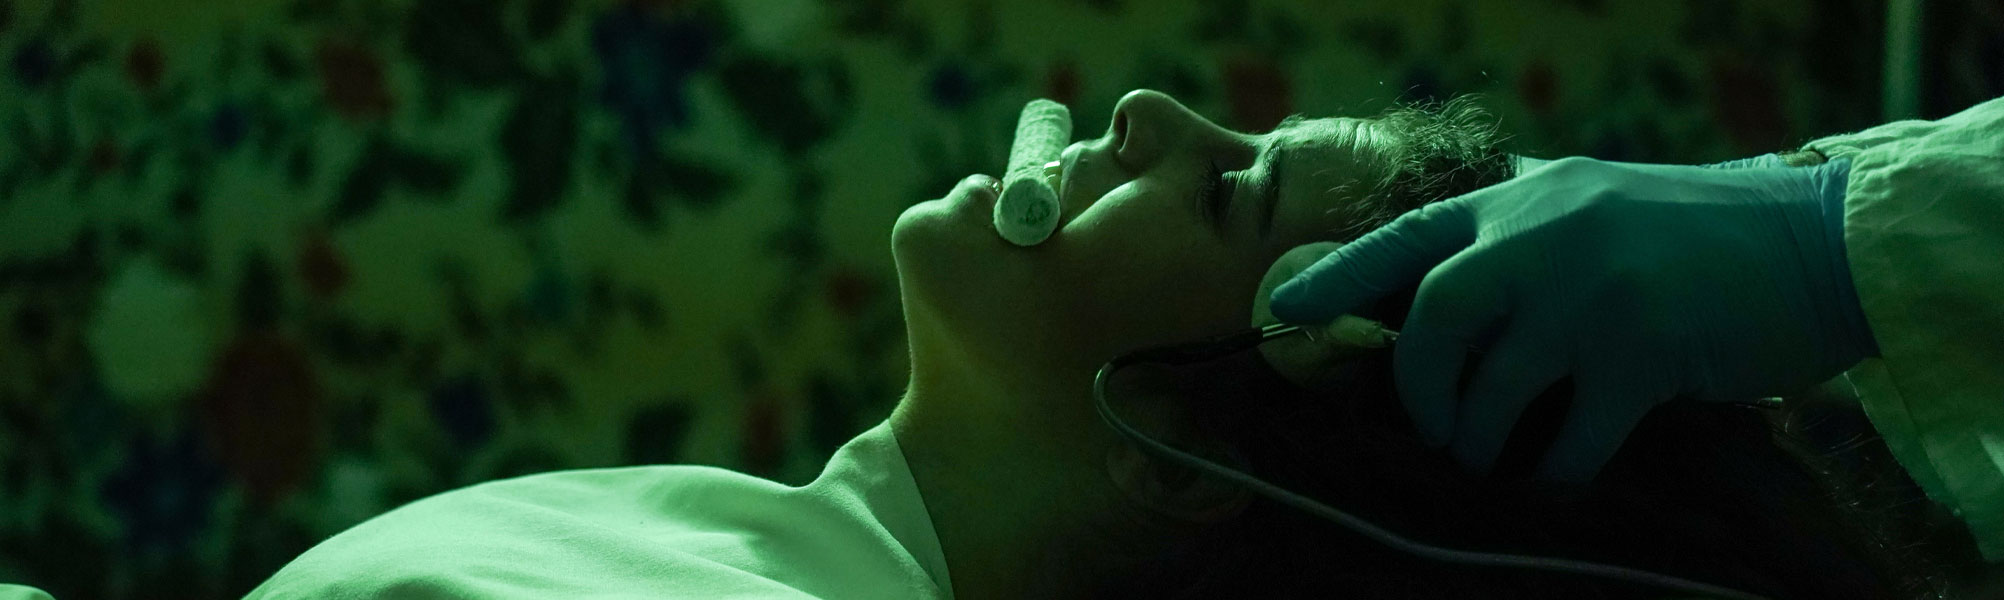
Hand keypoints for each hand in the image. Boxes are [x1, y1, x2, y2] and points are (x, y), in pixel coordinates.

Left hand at [1268, 156, 1876, 481]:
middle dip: (1417, 386)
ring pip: (1491, 386)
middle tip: (1433, 424)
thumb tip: (1427, 298)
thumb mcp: (1588, 204)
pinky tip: (1557, 473)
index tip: (1283, 311)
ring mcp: (1591, 291)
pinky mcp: (1642, 351)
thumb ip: (1514, 233)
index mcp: (1521, 198)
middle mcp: (1544, 234)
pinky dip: (1551, 471)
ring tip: (1488, 452)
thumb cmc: (1691, 235)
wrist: (1815, 240)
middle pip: (1432, 318)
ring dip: (1477, 437)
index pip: (1405, 235)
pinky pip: (1567, 437)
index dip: (1337, 277)